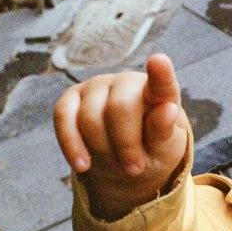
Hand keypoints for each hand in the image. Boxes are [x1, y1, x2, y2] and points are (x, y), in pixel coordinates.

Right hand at [53, 54, 188, 218]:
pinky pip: (63, 118)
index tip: (159, 61)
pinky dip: (71, 145)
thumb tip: (169, 110)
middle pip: (120, 109)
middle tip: (135, 169)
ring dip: (102, 151)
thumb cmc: (151, 150)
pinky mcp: (71, 98)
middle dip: (125, 145)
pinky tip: (82, 165)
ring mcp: (97, 87)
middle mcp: (127, 82)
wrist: (125, 160)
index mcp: (158, 94)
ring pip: (90, 119)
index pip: (161, 84)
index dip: (160, 73)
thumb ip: (165, 131)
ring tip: (116, 164)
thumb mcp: (165, 149)